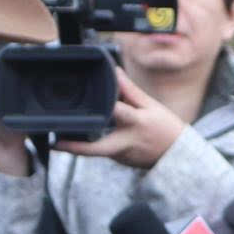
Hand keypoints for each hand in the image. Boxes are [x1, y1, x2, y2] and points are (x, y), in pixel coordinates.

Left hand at [54, 72, 186, 168]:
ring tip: (64, 137)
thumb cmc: (165, 127)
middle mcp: (126, 142)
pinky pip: (104, 150)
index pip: (115, 112)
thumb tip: (115, 71)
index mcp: (135, 123)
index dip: (99, 107)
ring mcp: (122, 156)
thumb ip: (130, 90)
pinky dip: (96, 143)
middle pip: (96, 149)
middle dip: (75, 147)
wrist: (178, 156)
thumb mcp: (151, 105)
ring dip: (82, 143)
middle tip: (56, 144)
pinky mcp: (119, 161)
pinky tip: (91, 137)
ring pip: (97, 149)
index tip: (83, 106)